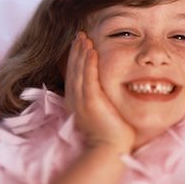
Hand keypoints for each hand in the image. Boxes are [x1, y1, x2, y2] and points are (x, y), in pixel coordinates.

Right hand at [65, 32, 135, 153]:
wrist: (110, 149)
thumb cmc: (111, 134)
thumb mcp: (101, 114)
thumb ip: (100, 100)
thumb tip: (106, 91)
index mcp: (76, 102)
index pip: (74, 75)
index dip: (76, 58)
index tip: (80, 44)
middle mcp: (75, 100)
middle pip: (73, 70)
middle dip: (76, 51)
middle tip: (79, 34)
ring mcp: (81, 101)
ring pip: (78, 71)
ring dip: (80, 52)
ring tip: (84, 37)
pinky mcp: (91, 102)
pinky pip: (88, 77)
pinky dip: (88, 63)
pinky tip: (91, 50)